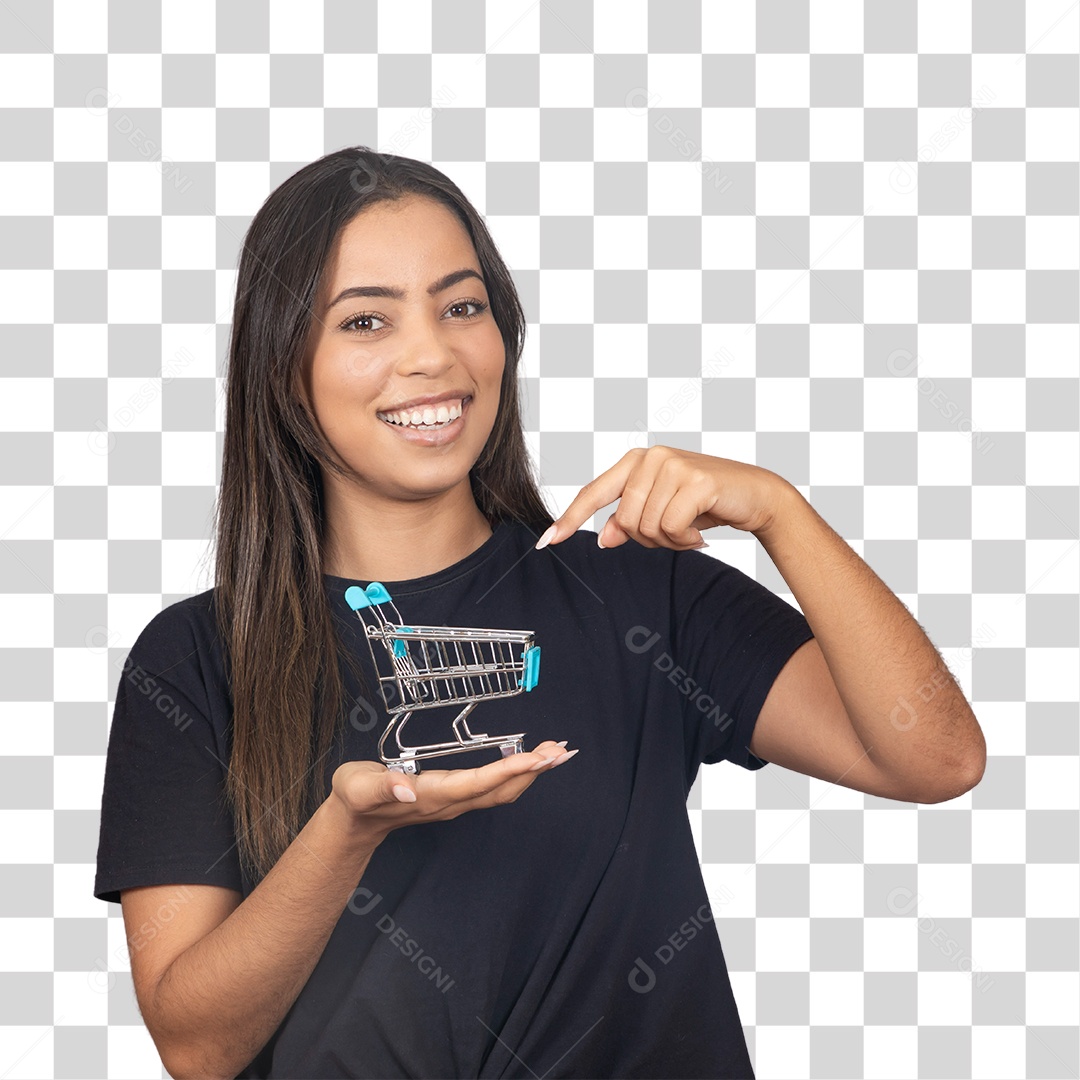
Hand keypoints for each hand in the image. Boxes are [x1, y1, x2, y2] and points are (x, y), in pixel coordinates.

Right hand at [330, 740, 573, 842]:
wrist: (355, 820)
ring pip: (503, 790)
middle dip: (533, 771)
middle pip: (501, 789)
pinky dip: (519, 773)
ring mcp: (456, 802)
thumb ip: (382, 787)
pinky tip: (532, 761)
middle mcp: (450, 802)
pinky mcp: (457, 797)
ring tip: (557, 752)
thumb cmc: (356, 798)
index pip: (478, 782)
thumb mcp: (358, 787)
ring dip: (532, 772)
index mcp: (431, 795)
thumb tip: (408, 789)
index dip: (509, 770)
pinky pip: (495, 787)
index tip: (537, 758)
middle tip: (562, 751)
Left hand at [535, 445, 793, 550]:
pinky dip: (685, 539)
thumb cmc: (707, 502)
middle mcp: (650, 458)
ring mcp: (672, 464)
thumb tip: (604, 537)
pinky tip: (701, 531)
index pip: (594, 493)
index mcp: (636, 462)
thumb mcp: (663, 511)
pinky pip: (671, 527)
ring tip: (691, 530)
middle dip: (648, 539)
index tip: (546, 542)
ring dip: (670, 541)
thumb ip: (631, 520)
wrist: (755, 496)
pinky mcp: (695, 479)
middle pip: (625, 520)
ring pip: (647, 527)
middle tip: (676, 535)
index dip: (570, 519)